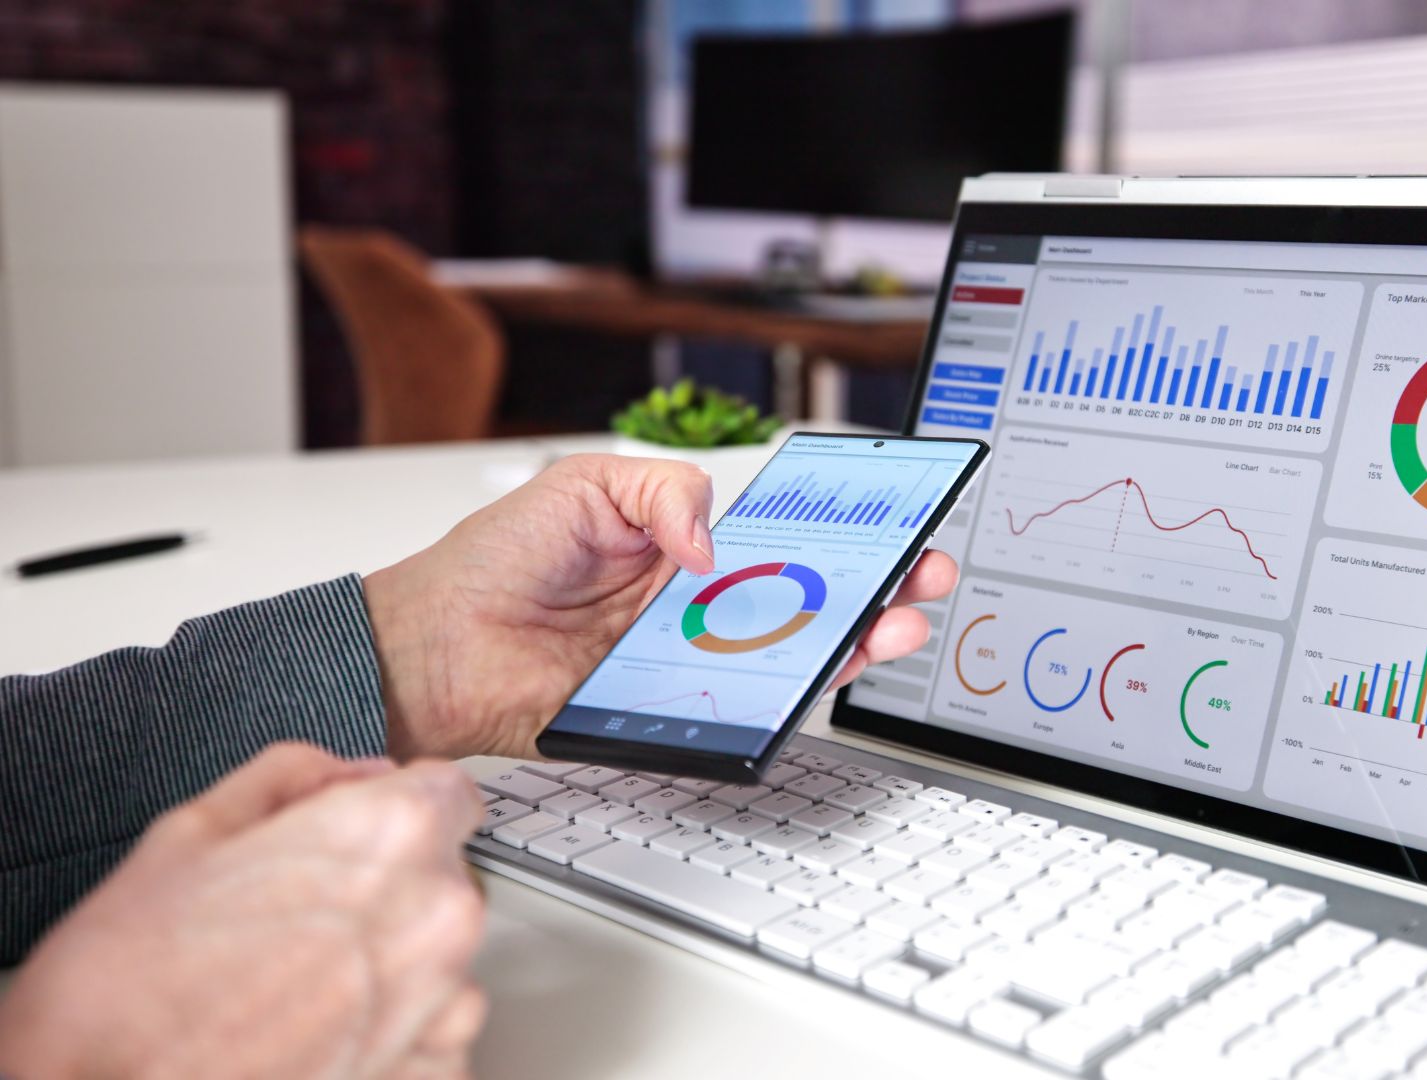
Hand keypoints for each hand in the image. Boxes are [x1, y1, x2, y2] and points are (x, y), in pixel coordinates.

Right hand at [0, 743, 486, 1079]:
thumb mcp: (187, 835)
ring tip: (296, 987)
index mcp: (388, 836)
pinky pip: (437, 1033)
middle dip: (385, 886)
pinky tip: (322, 1036)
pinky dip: (395, 1033)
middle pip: (443, 875)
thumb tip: (342, 773)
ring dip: (389, 963)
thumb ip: (287, 778)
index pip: (449, 792)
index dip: (395, 806)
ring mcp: (441, 1002)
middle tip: (298, 917)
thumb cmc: (126, 991)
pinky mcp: (434, 1071)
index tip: (359, 830)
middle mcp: (435, 915)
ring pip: (442, 957)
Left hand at [363, 453, 957, 760]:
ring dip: (853, 641)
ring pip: (792, 656)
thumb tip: (717, 547)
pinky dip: (786, 695)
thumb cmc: (494, 561)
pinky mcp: (673, 710)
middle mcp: (698, 605)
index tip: (891, 521)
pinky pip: (741, 707)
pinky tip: (820, 670)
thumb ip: (665, 492)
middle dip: (876, 586)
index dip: (841, 531)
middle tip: (921, 575)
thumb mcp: (584, 484)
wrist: (434, 646)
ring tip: (893, 624)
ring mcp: (691, 660)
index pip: (785, 537)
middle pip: (809, 598)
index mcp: (685, 545)